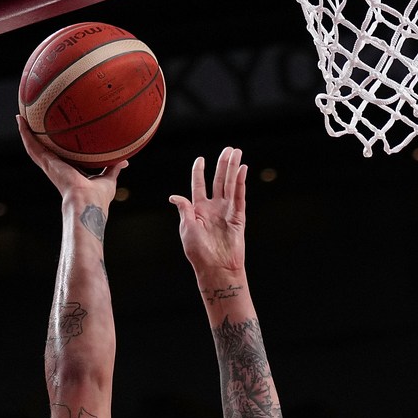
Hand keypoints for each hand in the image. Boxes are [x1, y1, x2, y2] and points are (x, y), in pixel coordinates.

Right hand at [16, 115, 125, 208]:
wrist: (87, 202)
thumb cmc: (98, 198)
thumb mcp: (108, 179)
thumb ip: (113, 168)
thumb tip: (125, 161)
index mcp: (70, 173)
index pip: (62, 158)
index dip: (59, 148)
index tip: (56, 138)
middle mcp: (57, 169)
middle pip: (46, 151)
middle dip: (40, 139)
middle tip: (32, 124)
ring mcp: (50, 166)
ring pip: (35, 148)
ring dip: (27, 134)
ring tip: (21, 118)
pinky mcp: (46, 163)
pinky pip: (32, 146)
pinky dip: (25, 134)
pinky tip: (20, 120)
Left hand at [169, 146, 245, 274]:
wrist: (215, 268)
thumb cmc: (198, 252)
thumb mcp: (187, 229)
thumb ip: (185, 210)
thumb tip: (175, 197)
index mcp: (198, 210)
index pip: (199, 186)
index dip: (199, 172)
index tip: (200, 159)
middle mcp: (213, 208)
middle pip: (218, 181)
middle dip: (223, 165)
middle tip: (228, 149)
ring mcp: (226, 211)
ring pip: (230, 185)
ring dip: (233, 168)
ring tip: (236, 153)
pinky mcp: (238, 217)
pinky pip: (239, 196)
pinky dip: (240, 182)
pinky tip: (242, 169)